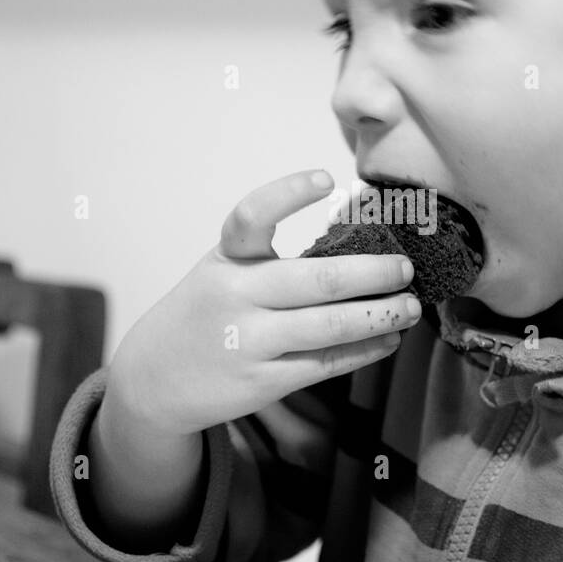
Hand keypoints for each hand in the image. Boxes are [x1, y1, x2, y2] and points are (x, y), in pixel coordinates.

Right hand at [106, 170, 420, 437]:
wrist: (152, 379)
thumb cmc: (203, 314)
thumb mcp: (221, 272)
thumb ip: (270, 259)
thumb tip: (358, 248)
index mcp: (225, 259)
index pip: (252, 217)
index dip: (287, 194)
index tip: (326, 179)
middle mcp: (235, 297)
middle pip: (317, 280)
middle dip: (373, 273)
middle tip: (405, 268)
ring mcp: (248, 342)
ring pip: (330, 326)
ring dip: (380, 315)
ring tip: (410, 307)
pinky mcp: (262, 382)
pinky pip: (325, 363)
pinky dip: (364, 351)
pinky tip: (388, 340)